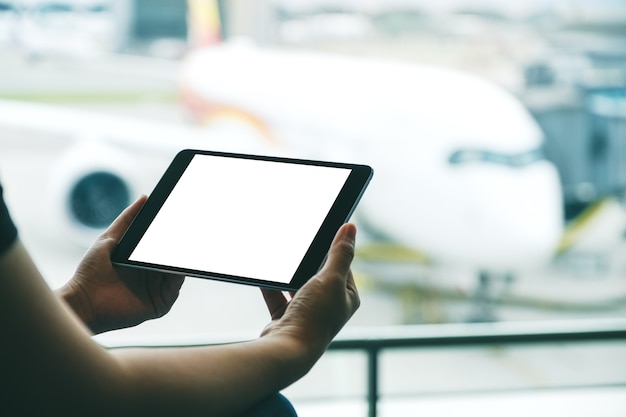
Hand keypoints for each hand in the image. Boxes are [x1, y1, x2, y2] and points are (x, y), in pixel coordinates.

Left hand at [58, 195, 184, 333]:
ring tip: (185, 250)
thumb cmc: (91, 271)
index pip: (165, 247)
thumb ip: (127, 218)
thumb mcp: (109, 238)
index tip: (183, 222)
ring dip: (182, 263)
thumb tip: (145, 197)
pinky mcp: (158, 305)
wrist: (84, 300)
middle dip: (182, 249)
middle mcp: (153, 275)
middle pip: (174, 260)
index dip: (174, 236)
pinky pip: (174, 291)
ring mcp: (156, 290)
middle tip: (190, 234)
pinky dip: (177, 280)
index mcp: (144, 261)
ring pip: (178, 274)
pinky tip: (176, 269)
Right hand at [260, 223, 359, 361]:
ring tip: (280, 259)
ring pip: (296, 284)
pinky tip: (264, 274)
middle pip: (317, 274)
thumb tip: (351, 227)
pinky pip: (277, 296)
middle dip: (307, 261)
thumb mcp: (331, 278)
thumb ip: (340, 253)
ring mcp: (307, 312)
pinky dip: (270, 286)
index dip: (332, 248)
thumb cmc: (315, 316)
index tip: (320, 232)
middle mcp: (329, 305)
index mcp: (347, 296)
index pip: (342, 265)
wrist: (288, 349)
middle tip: (298, 243)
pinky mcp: (287, 318)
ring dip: (288, 274)